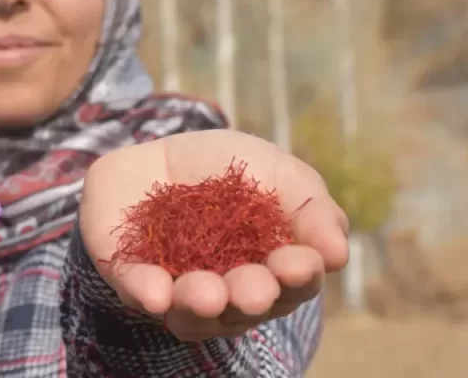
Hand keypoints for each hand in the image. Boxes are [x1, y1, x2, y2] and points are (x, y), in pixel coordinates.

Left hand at [79, 129, 348, 340]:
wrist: (156, 151)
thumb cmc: (227, 169)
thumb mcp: (277, 172)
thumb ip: (311, 206)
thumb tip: (337, 253)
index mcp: (272, 270)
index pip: (294, 285)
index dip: (299, 278)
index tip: (299, 263)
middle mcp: (228, 292)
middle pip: (244, 309)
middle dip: (251, 298)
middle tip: (253, 290)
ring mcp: (177, 288)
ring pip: (192, 315)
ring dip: (201, 305)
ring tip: (206, 293)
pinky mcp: (130, 275)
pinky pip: (136, 292)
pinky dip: (147, 293)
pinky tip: (155, 294)